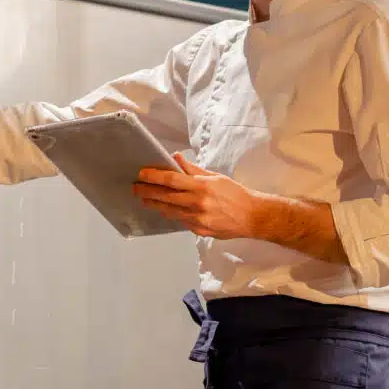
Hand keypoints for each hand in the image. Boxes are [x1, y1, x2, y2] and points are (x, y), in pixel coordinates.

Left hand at [134, 153, 262, 239]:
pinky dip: (171, 214)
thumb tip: (176, 157)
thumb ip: (193, 169)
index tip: (141, 174)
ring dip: (155, 205)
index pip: (171, 179)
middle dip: (147, 192)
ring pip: (169, 211)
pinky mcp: (199, 231)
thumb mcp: (216, 177)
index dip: (153, 176)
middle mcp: (197, 203)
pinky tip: (164, 209)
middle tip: (136, 188)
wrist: (252, 217)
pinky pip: (180, 221)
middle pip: (165, 197)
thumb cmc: (235, 194)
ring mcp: (197, 219)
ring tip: (145, 199)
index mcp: (202, 186)